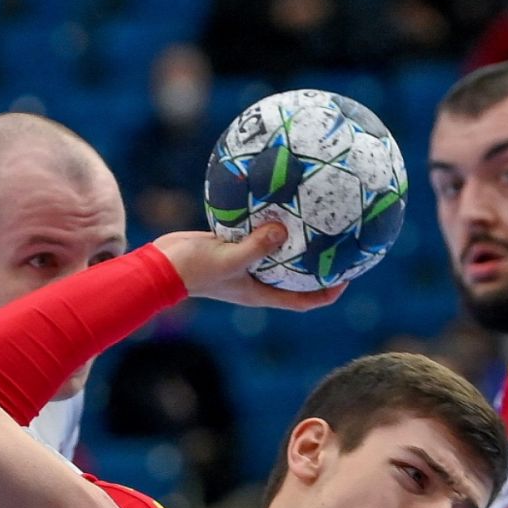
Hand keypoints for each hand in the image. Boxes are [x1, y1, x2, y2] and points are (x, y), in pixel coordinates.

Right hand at [154, 225, 345, 310]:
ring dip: (296, 244)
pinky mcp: (232, 248)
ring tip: (316, 222)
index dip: (328, 293)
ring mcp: (244, 265)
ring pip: (278, 257)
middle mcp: (256, 282)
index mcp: (259, 293)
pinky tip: (279, 206)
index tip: (348, 277)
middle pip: (296, 279)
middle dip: (319, 266)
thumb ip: (256, 246)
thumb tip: (284, 230)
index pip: (303, 301)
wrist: (159, 265)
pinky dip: (271, 227)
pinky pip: (259, 238)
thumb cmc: (193, 269)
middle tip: (339, 244)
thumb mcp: (228, 258)